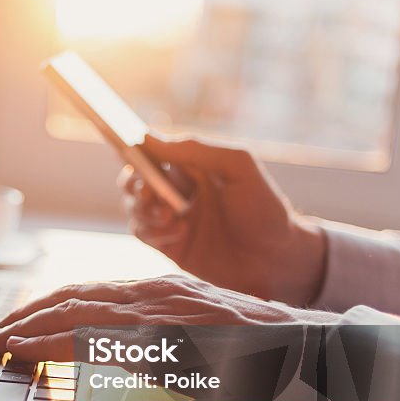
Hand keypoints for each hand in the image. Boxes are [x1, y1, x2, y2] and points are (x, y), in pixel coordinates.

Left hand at [0, 275, 338, 361]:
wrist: (308, 352)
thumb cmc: (256, 350)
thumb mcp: (198, 331)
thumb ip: (158, 333)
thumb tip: (117, 351)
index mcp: (159, 290)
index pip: (86, 293)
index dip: (43, 306)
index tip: (13, 323)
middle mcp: (154, 292)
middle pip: (72, 298)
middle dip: (25, 315)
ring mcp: (160, 313)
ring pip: (77, 314)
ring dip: (31, 329)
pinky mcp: (167, 339)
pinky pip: (99, 341)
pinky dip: (57, 346)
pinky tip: (34, 354)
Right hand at [119, 136, 326, 305]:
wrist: (277, 261)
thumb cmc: (264, 209)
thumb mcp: (238, 167)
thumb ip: (197, 149)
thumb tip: (150, 139)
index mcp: (193, 166)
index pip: (152, 151)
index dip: (133, 148)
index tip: (122, 146)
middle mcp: (178, 190)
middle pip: (134, 179)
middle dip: (134, 183)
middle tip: (148, 191)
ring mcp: (172, 219)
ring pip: (134, 206)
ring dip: (145, 209)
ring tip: (170, 215)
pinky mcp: (169, 245)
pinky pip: (143, 233)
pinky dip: (155, 231)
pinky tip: (181, 232)